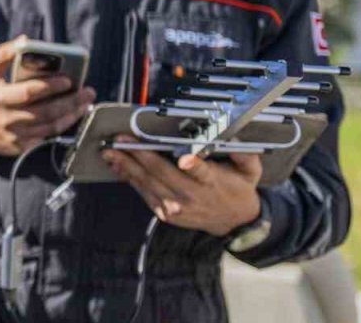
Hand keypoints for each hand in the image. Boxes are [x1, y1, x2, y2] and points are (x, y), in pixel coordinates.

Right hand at [0, 37, 95, 155]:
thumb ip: (3, 52)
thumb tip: (25, 39)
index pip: (30, 92)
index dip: (51, 86)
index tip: (69, 79)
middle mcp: (8, 119)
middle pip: (46, 112)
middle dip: (71, 102)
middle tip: (88, 91)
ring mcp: (14, 135)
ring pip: (50, 127)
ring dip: (71, 115)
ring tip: (85, 103)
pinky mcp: (19, 147)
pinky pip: (45, 137)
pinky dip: (60, 127)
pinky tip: (71, 116)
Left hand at [103, 136, 262, 235]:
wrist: (233, 221)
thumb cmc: (238, 188)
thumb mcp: (250, 171)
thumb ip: (245, 154)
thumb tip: (237, 138)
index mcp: (212, 182)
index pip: (201, 171)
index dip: (193, 165)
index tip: (183, 158)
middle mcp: (191, 195)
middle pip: (162, 173)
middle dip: (140, 155)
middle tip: (121, 140)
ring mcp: (176, 206)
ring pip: (147, 183)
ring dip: (126, 165)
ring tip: (110, 151)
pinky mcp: (165, 213)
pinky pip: (143, 193)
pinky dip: (129, 178)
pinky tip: (118, 165)